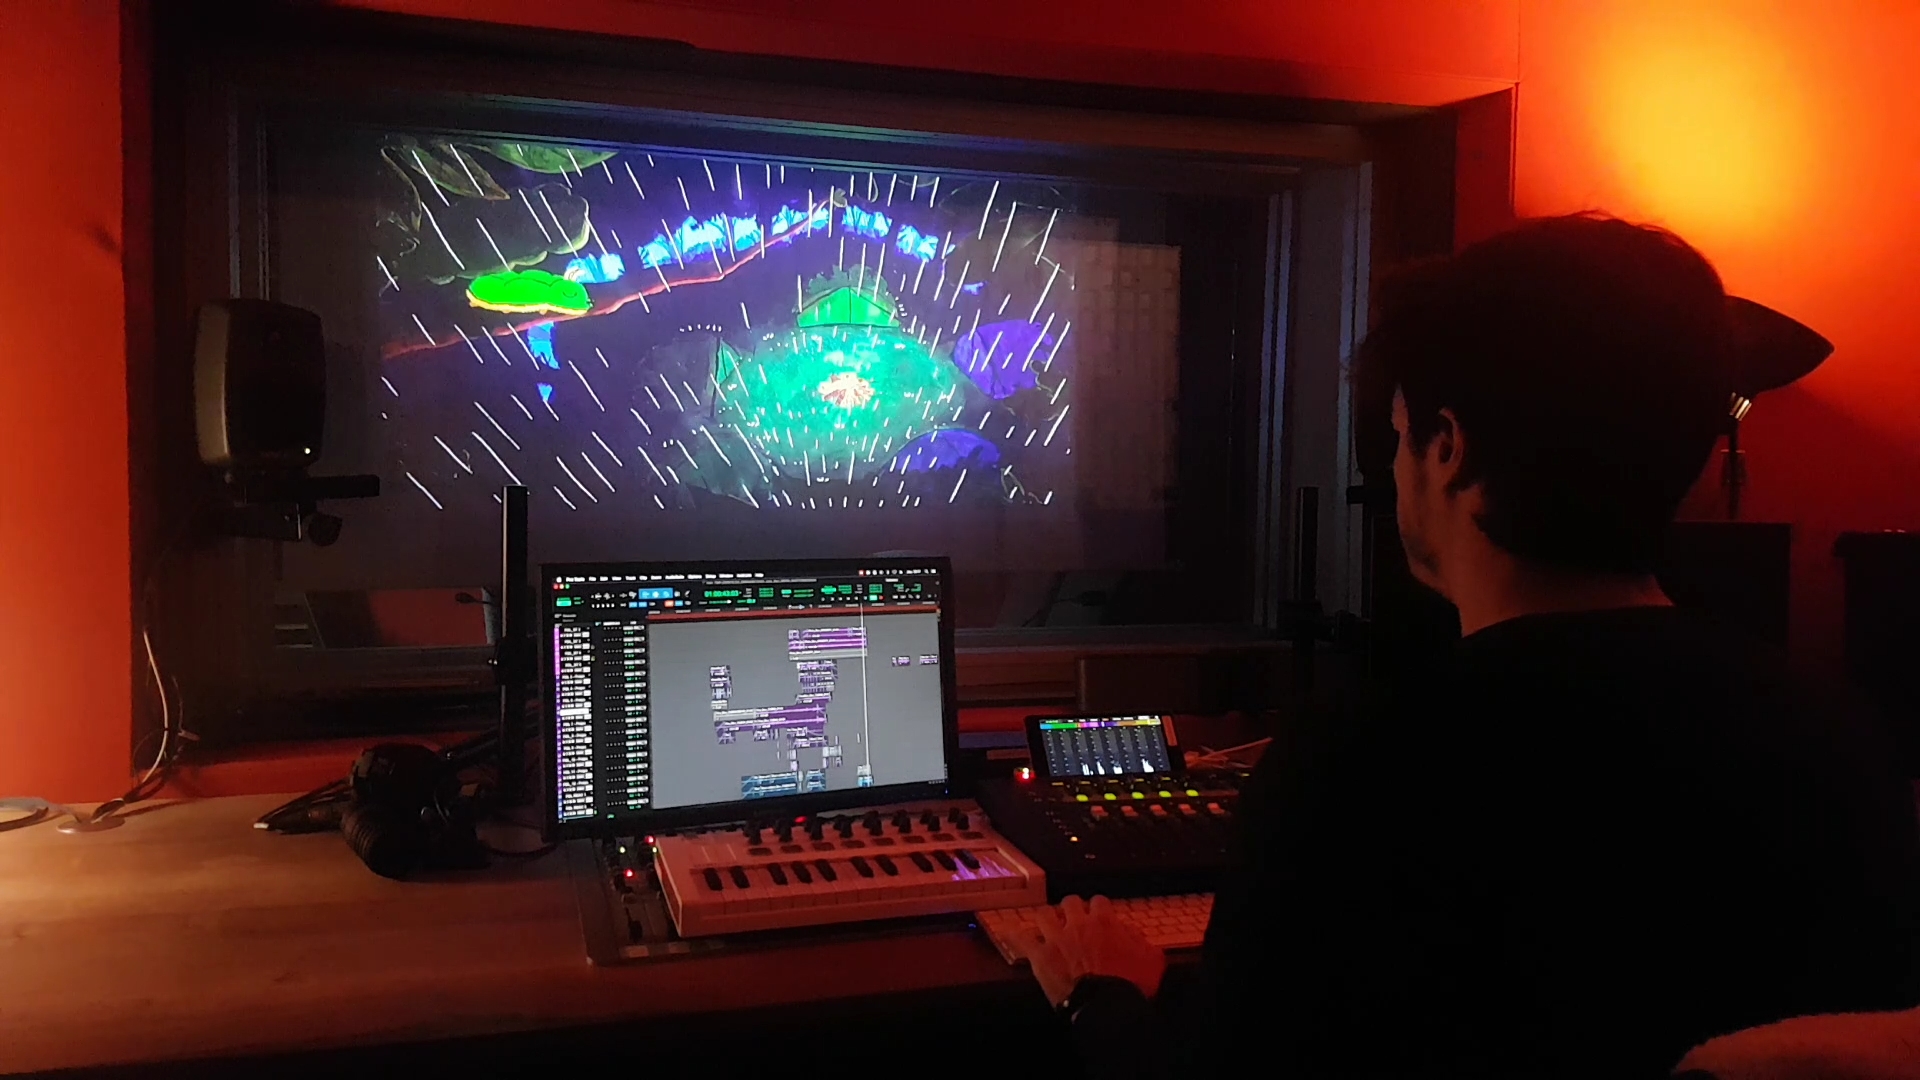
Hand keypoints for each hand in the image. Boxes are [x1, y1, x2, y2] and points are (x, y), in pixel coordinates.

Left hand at [1003, 895, 1166, 1006]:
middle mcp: (1078, 924)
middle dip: (1071, 909)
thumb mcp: (1151, 959)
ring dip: (1047, 918)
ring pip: (1044, 913)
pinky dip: (1015, 934)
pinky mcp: (1040, 956)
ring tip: (1048, 925)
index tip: (1098, 916)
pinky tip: (1010, 931)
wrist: (1107, 1006)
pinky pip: (1021, 939)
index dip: (1098, 908)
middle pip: (1070, 902)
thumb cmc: (1131, 984)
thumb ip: (1140, 940)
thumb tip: (1131, 932)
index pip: (1098, 901)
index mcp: (1104, 922)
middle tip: (1073, 920)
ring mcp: (1056, 938)